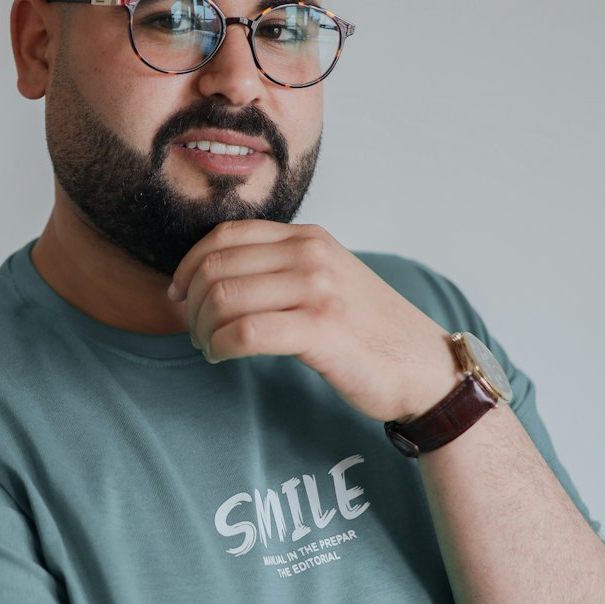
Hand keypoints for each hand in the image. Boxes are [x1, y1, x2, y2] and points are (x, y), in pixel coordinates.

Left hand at [168, 220, 458, 423]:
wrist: (424, 367)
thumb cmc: (369, 330)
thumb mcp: (327, 278)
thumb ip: (281, 268)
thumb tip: (214, 275)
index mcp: (308, 237)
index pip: (224, 236)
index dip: (188, 266)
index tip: (179, 295)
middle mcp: (311, 255)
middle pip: (216, 267)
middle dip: (191, 303)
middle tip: (195, 332)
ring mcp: (316, 290)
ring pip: (223, 298)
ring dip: (202, 329)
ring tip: (210, 348)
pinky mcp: (320, 330)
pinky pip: (244, 333)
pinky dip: (220, 347)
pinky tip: (222, 357)